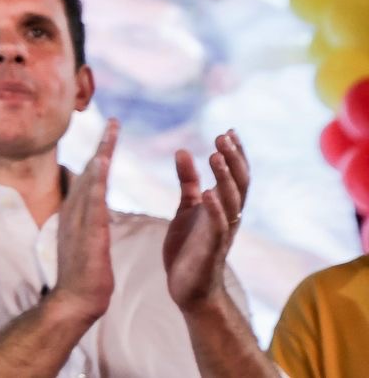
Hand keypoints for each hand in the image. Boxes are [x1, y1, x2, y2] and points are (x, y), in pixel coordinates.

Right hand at [49, 118, 117, 324]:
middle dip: (102, 145)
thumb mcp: (85, 241)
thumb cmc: (83, 275)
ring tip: (111, 132)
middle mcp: (75, 211)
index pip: (88, 177)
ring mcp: (79, 220)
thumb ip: (87, 221)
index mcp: (78, 213)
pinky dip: (95, 179)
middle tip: (114, 121)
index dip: (99, 154)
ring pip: (90, 180)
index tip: (110, 134)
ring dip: (100, 154)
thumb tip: (91, 207)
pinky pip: (92, 200)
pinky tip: (101, 163)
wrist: (75, 301)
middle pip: (89, 170)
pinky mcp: (87, 232)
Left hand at [164, 129, 248, 310]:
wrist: (188, 290)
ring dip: (225, 178)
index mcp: (223, 208)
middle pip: (239, 185)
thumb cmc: (189, 248)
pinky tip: (208, 193)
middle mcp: (227, 218)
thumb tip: (184, 150)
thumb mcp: (187, 209)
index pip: (235, 176)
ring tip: (216, 156)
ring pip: (231, 202)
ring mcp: (220, 234)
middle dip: (233, 160)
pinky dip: (215, 210)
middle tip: (223, 136)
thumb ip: (188, 182)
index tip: (229, 131)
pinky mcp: (209, 250)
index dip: (235, 155)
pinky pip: (217, 228)